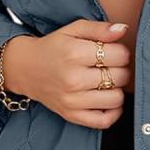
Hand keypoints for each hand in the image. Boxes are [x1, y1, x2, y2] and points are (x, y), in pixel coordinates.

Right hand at [2, 19, 131, 128]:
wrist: (25, 68)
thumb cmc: (53, 47)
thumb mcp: (73, 29)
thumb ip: (100, 28)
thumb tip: (123, 30)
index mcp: (74, 54)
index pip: (120, 55)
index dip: (122, 52)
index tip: (113, 51)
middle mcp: (73, 79)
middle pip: (121, 77)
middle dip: (121, 69)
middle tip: (111, 66)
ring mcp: (72, 100)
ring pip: (116, 99)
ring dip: (117, 89)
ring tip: (108, 81)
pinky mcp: (71, 115)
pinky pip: (104, 121)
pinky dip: (113, 112)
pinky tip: (107, 99)